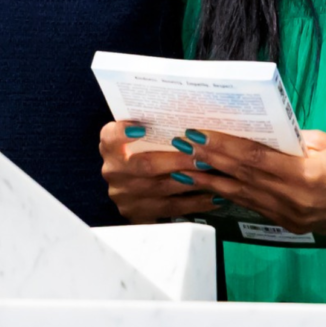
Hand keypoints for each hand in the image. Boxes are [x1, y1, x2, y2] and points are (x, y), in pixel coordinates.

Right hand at [99, 121, 216, 222]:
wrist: (134, 182)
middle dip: (178, 161)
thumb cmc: (145, 149)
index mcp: (111, 146)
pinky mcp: (138, 214)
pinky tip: (213, 195)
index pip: (111, 137)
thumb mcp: (143, 134)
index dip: (123, 133)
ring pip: (162, 190)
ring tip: (214, 173)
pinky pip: (171, 209)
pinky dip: (195, 202)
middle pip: (146, 166)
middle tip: (203, 156)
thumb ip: (156, 126)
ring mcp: (124, 196)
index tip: (141, 129)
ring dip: (191, 182)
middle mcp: (114, 171)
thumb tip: (188, 112)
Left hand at [174, 128, 325, 247]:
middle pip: (243, 177)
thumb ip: (289, 138)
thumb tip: (257, 130)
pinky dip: (233, 194)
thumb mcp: (324, 141)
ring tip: (187, 167)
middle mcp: (293, 199)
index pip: (254, 158)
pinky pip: (256, 206)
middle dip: (210, 160)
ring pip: (244, 195)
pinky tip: (214, 185)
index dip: (224, 145)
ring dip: (213, 180)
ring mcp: (291, 216)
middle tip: (183, 146)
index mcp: (304, 174)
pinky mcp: (291, 225)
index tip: (200, 133)